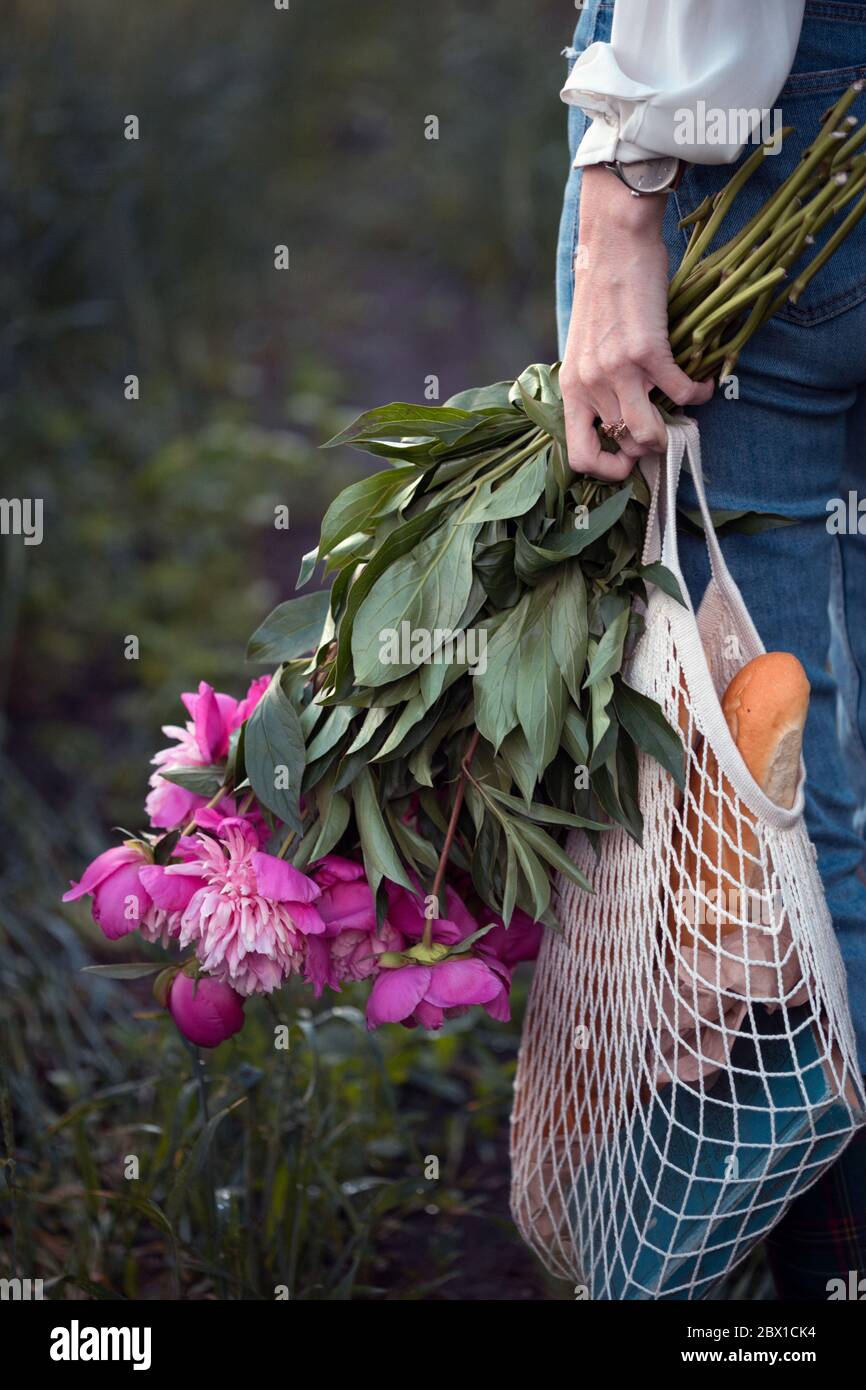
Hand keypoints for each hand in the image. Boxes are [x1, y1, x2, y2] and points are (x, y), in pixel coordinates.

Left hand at [560, 165, 713, 478]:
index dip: (606, 471)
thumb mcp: (587, 349)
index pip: (579, 456)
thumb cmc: (603, 296)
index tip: (628, 461)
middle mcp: (590, 385)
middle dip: (653, 445)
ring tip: (686, 409)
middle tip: (668, 426)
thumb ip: (598, 384)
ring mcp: (617, 370)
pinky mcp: (647, 351)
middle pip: (626, 446)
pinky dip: (699, 392)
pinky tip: (703, 382)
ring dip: (675, 428)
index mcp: (571, 389)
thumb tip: (624, 419)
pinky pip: (681, 392)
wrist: (612, 245)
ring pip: (650, 432)